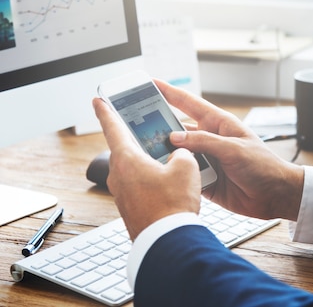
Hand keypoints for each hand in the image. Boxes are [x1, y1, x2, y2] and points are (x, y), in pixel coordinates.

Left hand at [92, 97, 201, 240]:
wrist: (167, 240)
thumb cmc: (173, 204)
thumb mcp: (186, 168)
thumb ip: (182, 154)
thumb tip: (178, 156)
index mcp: (126, 159)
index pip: (113, 127)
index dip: (106, 110)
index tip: (98, 100)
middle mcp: (118, 175)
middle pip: (127, 149)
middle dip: (140, 141)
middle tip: (152, 133)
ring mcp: (122, 194)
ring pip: (135, 170)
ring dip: (149, 164)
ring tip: (170, 163)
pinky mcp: (130, 208)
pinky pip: (140, 187)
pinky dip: (152, 182)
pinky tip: (170, 185)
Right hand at [154, 79, 303, 221]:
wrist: (276, 196)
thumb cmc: (264, 166)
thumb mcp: (234, 149)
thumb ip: (204, 142)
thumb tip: (175, 137)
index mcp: (219, 124)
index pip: (189, 104)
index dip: (169, 92)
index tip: (149, 83)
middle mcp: (210, 140)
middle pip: (178, 129)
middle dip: (158, 127)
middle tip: (134, 124)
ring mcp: (207, 160)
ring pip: (178, 154)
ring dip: (165, 155)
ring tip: (143, 152)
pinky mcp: (205, 179)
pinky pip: (184, 174)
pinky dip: (174, 175)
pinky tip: (160, 175)